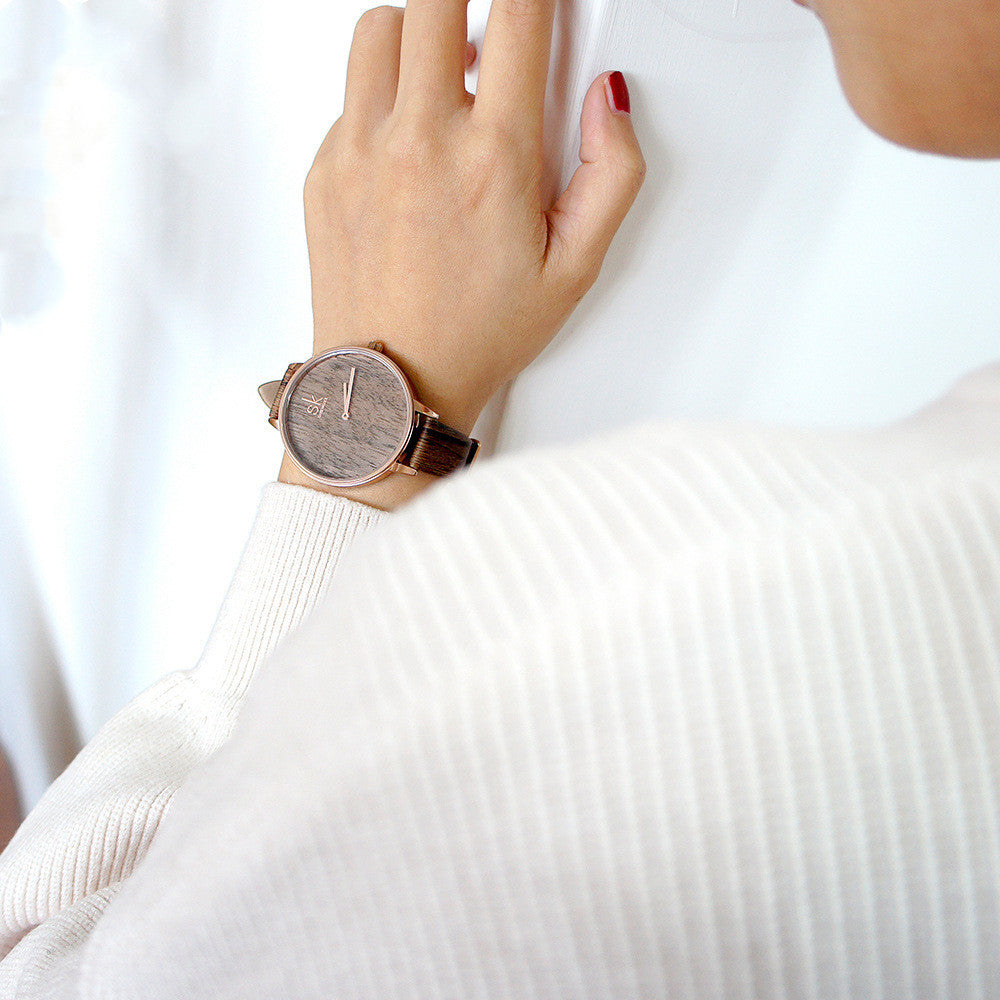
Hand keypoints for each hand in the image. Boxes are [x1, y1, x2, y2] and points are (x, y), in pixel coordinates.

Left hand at [303, 0, 645, 433]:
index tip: (539, 4)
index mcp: (493, 159)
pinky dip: (380, 95)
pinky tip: (407, 142)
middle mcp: (420, 142)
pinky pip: (349, 93)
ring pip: (381, 27)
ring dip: (418, 33)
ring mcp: (361, 151)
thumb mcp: (576, 269)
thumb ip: (613, 173)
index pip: (517, 14)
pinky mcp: (324, 169)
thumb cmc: (477, 336)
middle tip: (487, 33)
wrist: (393, 387)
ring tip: (442, 79)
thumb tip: (608, 100)